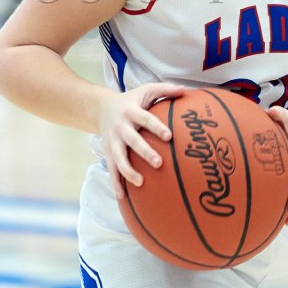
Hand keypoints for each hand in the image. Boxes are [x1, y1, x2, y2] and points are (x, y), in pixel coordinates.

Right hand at [98, 82, 184, 198]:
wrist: (101, 108)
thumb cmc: (132, 100)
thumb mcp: (146, 90)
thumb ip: (166, 90)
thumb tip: (186, 90)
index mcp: (131, 111)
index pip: (145, 119)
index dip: (156, 127)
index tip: (169, 136)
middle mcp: (121, 127)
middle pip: (132, 141)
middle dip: (144, 152)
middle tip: (159, 163)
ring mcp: (113, 142)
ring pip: (119, 159)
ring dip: (128, 171)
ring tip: (140, 182)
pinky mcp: (108, 153)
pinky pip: (111, 170)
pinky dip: (115, 183)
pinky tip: (123, 197)